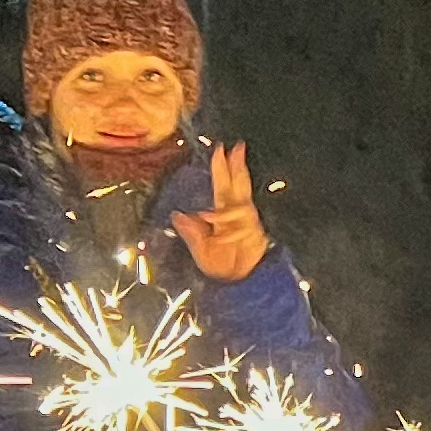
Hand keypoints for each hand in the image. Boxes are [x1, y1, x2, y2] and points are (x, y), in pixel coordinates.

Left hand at [171, 141, 270, 282]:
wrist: (242, 284)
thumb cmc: (222, 268)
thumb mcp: (201, 250)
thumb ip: (191, 233)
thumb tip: (176, 214)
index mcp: (223, 215)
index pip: (224, 185)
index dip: (224, 167)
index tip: (223, 150)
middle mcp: (236, 215)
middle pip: (236, 185)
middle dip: (235, 166)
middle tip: (235, 146)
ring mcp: (247, 222)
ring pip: (239, 199)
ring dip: (231, 185)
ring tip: (228, 172)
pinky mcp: (254, 232)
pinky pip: (239, 220)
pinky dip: (225, 218)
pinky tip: (210, 217)